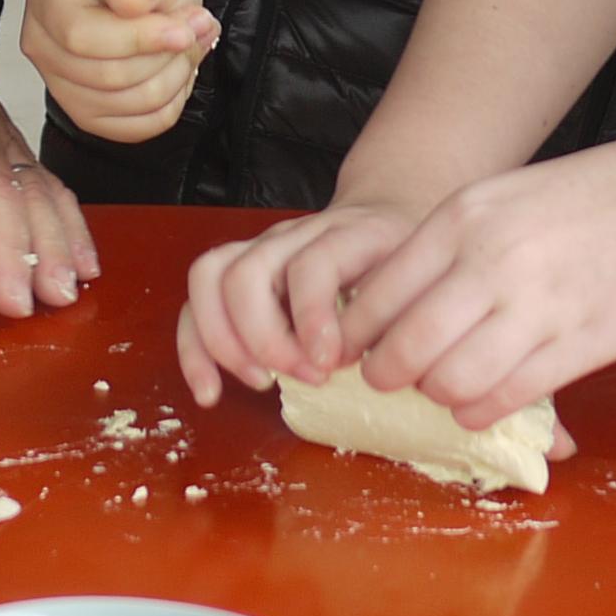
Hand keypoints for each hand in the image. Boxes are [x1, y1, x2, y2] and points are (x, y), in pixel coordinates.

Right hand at [21, 0, 216, 141]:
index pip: (81, 35)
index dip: (138, 39)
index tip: (183, 29)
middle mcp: (42, 42)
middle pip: (107, 75)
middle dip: (166, 57)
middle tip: (195, 28)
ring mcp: (59, 84)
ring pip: (126, 104)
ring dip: (174, 77)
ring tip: (189, 44)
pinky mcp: (85, 115)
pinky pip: (136, 128)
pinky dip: (169, 103)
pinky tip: (175, 71)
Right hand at [175, 201, 420, 404]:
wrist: (383, 223)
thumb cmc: (402, 266)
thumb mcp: (419, 282)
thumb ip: (400, 316)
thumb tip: (383, 368)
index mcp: (346, 234)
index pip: (312, 264)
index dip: (312, 316)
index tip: (330, 363)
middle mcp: (292, 235)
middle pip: (246, 272)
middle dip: (265, 338)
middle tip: (305, 377)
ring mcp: (258, 249)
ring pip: (209, 277)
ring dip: (223, 341)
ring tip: (261, 382)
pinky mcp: (236, 271)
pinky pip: (196, 302)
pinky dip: (195, 350)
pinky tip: (212, 393)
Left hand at [331, 123, 615, 426]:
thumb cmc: (585, 198)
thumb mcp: (499, 197)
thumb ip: (449, 247)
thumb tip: (394, 304)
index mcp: (462, 220)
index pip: (378, 295)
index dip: (357, 334)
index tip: (355, 349)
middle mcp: (490, 263)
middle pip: (405, 347)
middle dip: (386, 375)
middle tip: (390, 379)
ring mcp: (535, 309)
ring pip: (450, 381)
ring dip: (437, 395)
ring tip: (443, 388)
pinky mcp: (578, 347)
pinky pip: (505, 397)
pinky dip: (480, 411)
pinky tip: (479, 402)